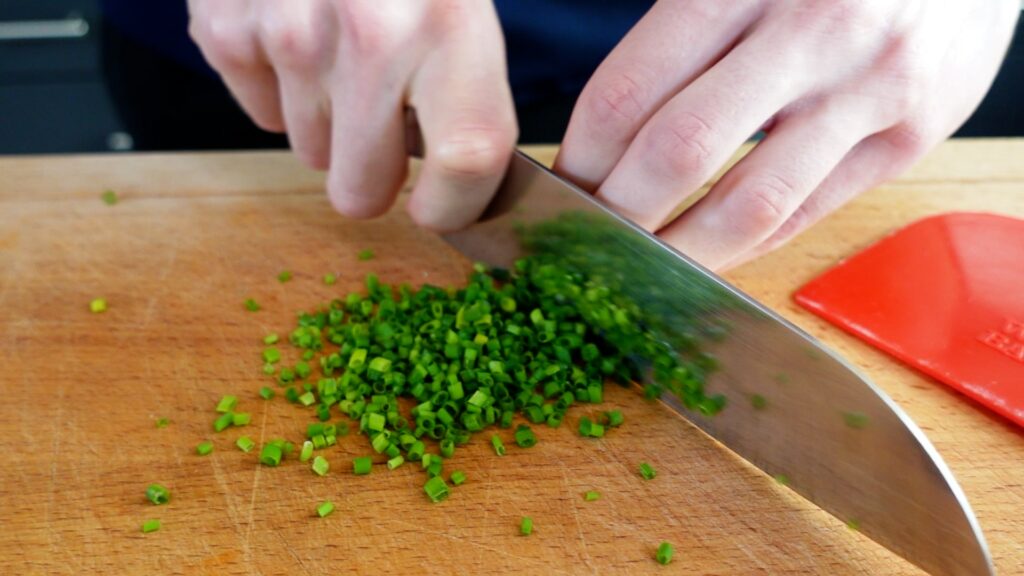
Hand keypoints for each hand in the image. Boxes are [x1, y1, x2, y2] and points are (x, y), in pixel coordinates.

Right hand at [187, 0, 516, 230]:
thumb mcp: (461, 4)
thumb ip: (471, 95)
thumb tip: (470, 187)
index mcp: (450, 22)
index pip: (467, 160)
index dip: (457, 206)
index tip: (444, 207)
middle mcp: (371, 33)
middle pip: (360, 192)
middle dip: (372, 173)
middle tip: (384, 122)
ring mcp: (289, 33)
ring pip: (308, 157)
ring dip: (328, 124)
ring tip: (342, 54)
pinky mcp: (226, 29)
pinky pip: (262, 116)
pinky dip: (281, 91)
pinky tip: (299, 37)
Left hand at [556, 0, 1019, 270]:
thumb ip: (684, 33)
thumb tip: (606, 130)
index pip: (629, 93)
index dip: (580, 158)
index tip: (558, 191)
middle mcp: (813, 32)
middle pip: (678, 153)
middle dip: (617, 213)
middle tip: (586, 242)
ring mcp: (871, 89)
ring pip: (750, 203)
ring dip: (680, 252)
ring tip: (640, 272)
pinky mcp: (913, 135)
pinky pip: (809, 212)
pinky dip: (748, 245)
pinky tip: (711, 255)